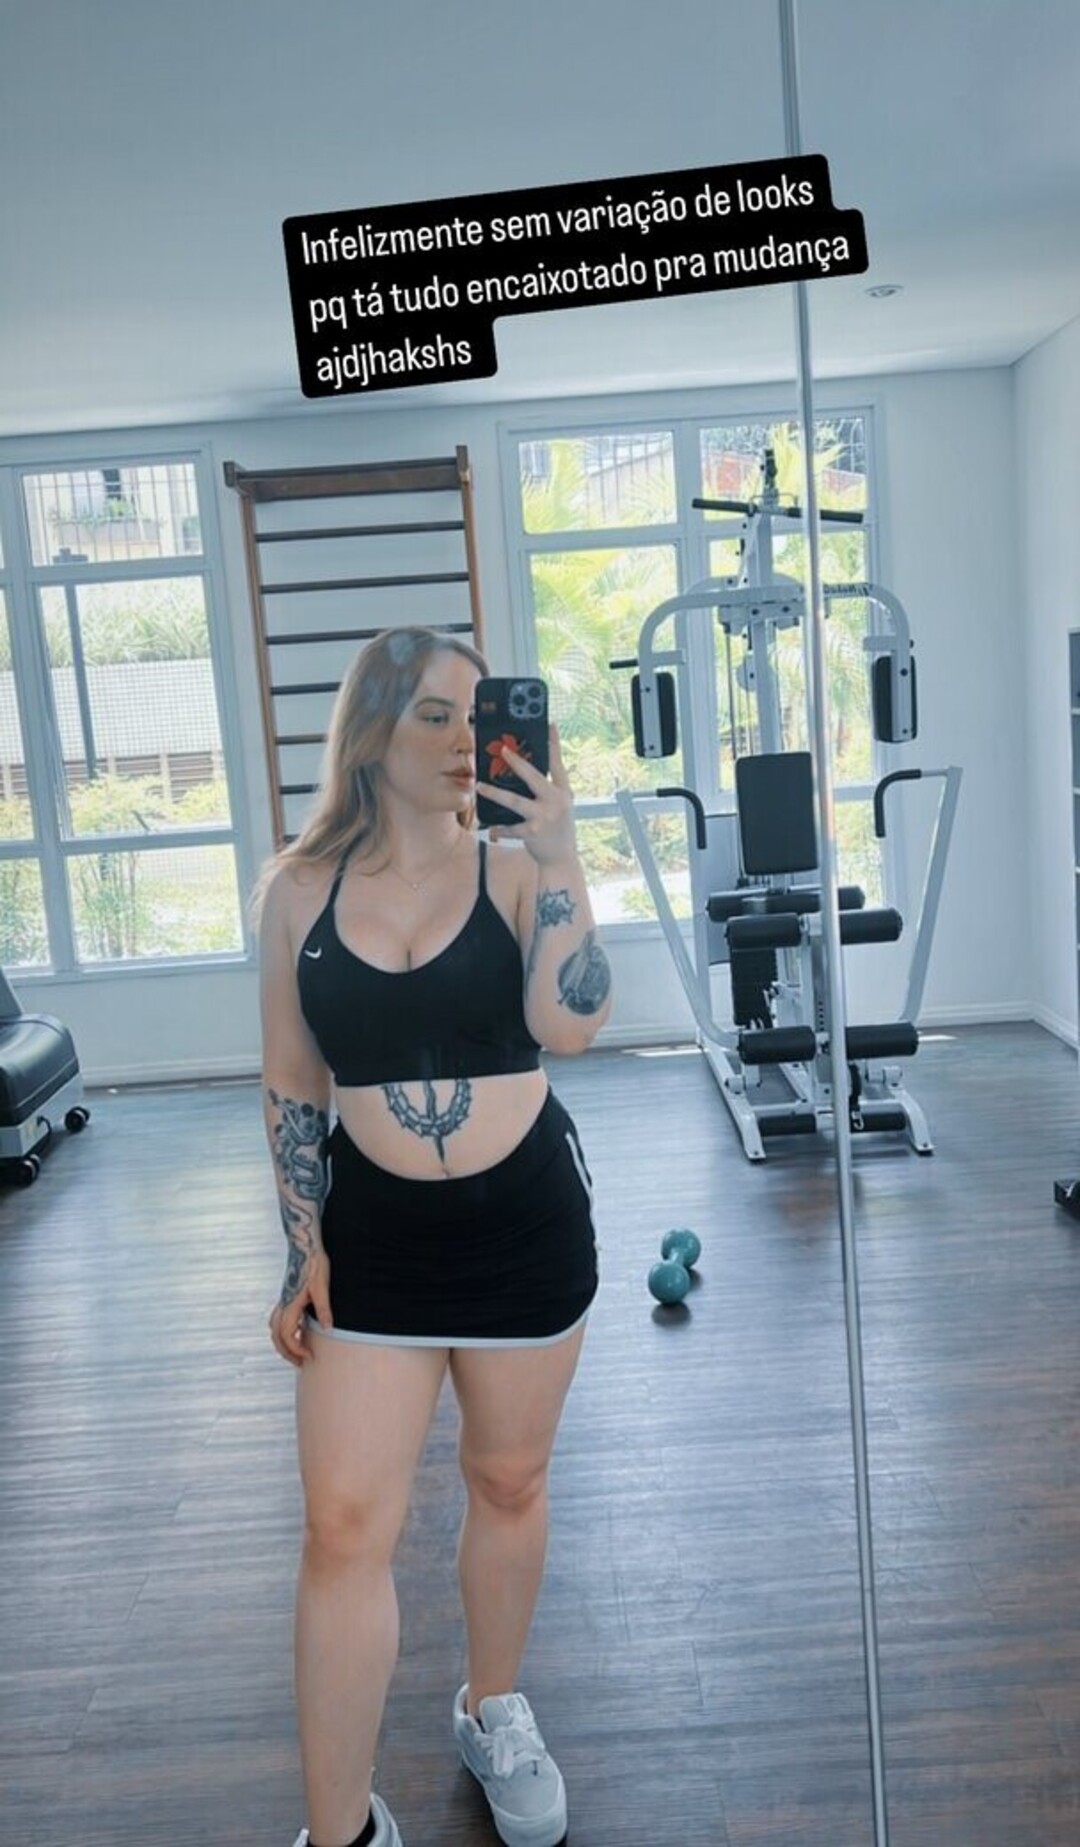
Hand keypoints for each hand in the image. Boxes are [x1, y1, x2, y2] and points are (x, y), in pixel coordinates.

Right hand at [268, 1247, 332, 1367]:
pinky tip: (298, 1332)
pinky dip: (285, 1331)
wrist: (305, 1246)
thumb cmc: (314, 1264)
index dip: (296, 1349)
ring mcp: (283, 1301)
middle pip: (277, 1336)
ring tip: (298, 1351)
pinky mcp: (286, 1297)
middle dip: (287, 1352)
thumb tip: (328, 1328)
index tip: (309, 1356)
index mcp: (291, 1304)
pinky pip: (279, 1320)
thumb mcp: (322, 1286)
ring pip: (275, 1329)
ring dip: (283, 1343)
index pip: (287, 1335)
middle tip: (301, 1363)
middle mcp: (283, 1304)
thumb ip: (324, 1308)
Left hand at [476, 723, 576, 866]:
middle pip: (534, 776)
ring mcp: (544, 817)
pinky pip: (510, 826)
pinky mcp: (532, 832)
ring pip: (514, 801)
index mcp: (564, 792)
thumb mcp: (560, 806)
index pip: (558, 764)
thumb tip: (524, 772)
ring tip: (480, 785)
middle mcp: (557, 802)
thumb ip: (548, 790)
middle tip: (503, 750)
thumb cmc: (558, 829)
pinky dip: (499, 828)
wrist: (561, 858)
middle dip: (518, 762)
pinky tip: (491, 829)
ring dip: (495, 793)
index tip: (548, 725)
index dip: (554, 744)